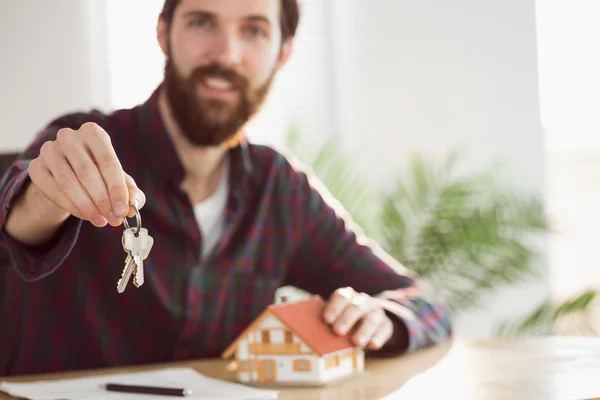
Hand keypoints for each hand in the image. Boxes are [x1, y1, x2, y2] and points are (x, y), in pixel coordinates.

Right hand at [28, 122, 145, 226]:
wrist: (70, 174)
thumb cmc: (101, 174)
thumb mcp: (119, 180)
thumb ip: (131, 192)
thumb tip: (132, 207)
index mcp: (93, 133)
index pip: (108, 162)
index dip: (117, 189)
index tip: (123, 210)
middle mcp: (69, 137)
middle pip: (87, 172)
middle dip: (102, 200)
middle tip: (113, 219)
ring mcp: (49, 150)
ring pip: (68, 183)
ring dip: (87, 206)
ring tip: (100, 221)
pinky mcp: (36, 167)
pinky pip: (53, 190)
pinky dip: (71, 206)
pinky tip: (85, 215)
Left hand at [323, 287, 393, 349]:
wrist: (365, 329)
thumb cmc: (343, 325)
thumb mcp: (335, 322)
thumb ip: (327, 325)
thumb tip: (313, 334)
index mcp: (347, 297)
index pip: (341, 296)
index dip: (334, 307)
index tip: (327, 320)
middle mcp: (362, 301)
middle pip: (356, 306)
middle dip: (347, 319)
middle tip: (337, 332)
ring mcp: (375, 311)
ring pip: (372, 317)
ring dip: (364, 330)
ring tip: (357, 343)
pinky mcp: (386, 324)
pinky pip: (385, 328)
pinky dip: (379, 337)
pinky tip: (372, 345)